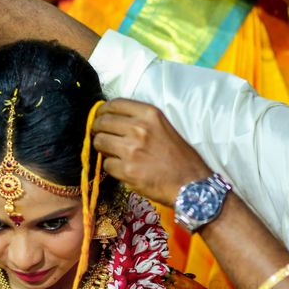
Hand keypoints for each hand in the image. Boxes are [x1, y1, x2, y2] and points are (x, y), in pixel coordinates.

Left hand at [92, 98, 211, 205]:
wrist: (191, 185)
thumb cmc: (181, 158)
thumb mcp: (165, 128)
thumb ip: (142, 122)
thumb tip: (115, 121)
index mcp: (150, 114)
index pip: (115, 104)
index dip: (102, 111)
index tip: (100, 117)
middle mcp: (139, 128)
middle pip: (102, 122)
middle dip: (97, 129)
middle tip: (100, 136)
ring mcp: (131, 149)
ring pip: (99, 142)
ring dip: (102, 148)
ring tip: (111, 153)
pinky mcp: (127, 170)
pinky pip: (106, 164)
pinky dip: (111, 168)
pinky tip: (122, 169)